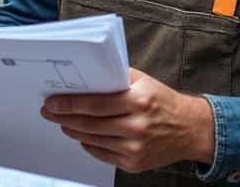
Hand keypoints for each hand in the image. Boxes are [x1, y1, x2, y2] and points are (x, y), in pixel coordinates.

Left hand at [41, 68, 213, 172]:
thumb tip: (87, 77)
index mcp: (138, 102)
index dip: (69, 104)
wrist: (190, 130)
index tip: (52, 102)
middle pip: (89, 124)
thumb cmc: (164, 102)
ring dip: (73, 131)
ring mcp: (134, 148)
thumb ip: (117, 78)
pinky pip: (102, 153)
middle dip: (64, 118)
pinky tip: (82, 135)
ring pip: (92, 140)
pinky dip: (88, 144)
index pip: (94, 104)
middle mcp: (136, 127)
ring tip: (63, 122)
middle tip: (50, 112)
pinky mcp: (134, 163)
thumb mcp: (144, 82)